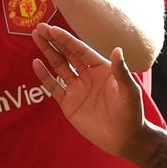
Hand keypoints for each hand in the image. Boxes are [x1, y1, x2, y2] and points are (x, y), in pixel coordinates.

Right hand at [31, 24, 143, 156]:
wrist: (124, 139)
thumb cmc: (131, 113)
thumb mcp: (128, 91)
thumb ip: (121, 71)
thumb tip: (117, 49)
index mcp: (102, 68)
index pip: (81, 50)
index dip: (67, 40)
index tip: (53, 29)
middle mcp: (88, 75)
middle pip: (67, 54)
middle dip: (53, 41)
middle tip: (39, 28)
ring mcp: (77, 89)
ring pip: (59, 67)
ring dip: (48, 52)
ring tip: (36, 38)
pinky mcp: (69, 104)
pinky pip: (54, 87)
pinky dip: (45, 76)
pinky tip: (36, 63)